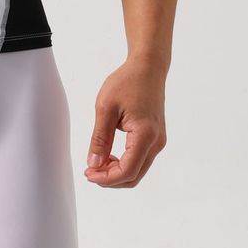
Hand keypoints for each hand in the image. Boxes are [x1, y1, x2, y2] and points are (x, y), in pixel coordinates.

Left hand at [84, 56, 166, 186]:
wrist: (148, 68)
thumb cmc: (127, 82)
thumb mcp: (105, 109)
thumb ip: (99, 139)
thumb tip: (94, 164)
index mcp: (145, 135)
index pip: (127, 171)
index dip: (105, 178)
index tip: (88, 172)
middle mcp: (156, 142)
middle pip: (134, 177)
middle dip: (110, 179)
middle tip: (90, 169)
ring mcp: (158, 141)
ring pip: (138, 171)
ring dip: (117, 172)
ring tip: (98, 162)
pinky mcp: (156, 138)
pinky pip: (141, 160)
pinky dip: (125, 164)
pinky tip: (109, 155)